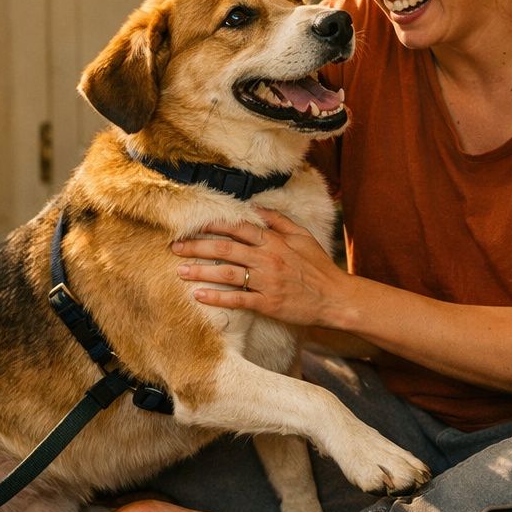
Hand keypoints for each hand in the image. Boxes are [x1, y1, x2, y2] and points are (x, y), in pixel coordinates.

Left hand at [172, 207, 346, 326]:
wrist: (335, 297)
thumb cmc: (319, 267)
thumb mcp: (303, 237)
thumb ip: (279, 221)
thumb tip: (256, 207)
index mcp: (274, 241)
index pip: (238, 228)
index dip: (213, 225)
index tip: (193, 225)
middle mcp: (267, 258)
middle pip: (225, 249)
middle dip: (197, 246)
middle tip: (175, 247)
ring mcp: (267, 282)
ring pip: (227, 273)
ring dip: (201, 272)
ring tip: (180, 271)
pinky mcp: (268, 304)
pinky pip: (237, 300)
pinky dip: (217, 298)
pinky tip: (199, 296)